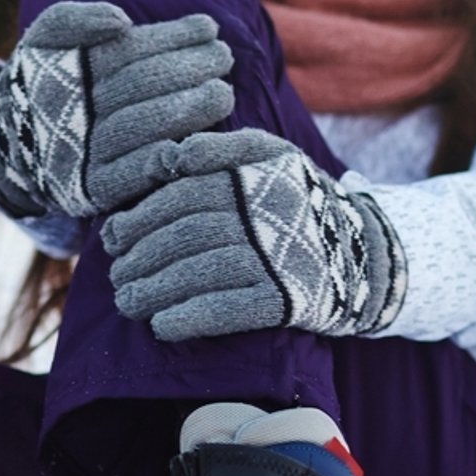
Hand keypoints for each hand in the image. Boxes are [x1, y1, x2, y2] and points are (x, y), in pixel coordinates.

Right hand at [0, 1, 232, 219]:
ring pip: (142, 128)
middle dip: (186, 69)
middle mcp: (72, 114)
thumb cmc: (48, 77)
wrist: (17, 141)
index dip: (171, 37)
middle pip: (138, 87)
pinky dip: (170, 158)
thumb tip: (120, 22)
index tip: (209, 27)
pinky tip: (203, 141)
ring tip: (225, 94)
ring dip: (188, 110)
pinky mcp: (97, 190)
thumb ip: (74, 21)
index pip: (126, 52)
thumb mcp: (48, 37)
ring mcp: (83, 154)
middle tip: (224, 57)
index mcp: (65, 73)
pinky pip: (137, 175)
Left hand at [101, 129, 407, 341]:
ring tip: (128, 303)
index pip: (182, 194)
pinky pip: (227, 310)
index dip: (140, 217)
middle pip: (185, 234)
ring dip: (154, 291)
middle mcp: (265, 212)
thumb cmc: (300, 202)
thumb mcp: (271, 156)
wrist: (364, 254)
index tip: (111, 238)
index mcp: (255, 174)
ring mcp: (276, 257)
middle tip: (116, 276)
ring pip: (199, 271)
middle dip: (140, 257)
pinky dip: (189, 318)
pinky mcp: (286, 299)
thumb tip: (170, 158)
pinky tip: (162, 326)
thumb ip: (222, 149)